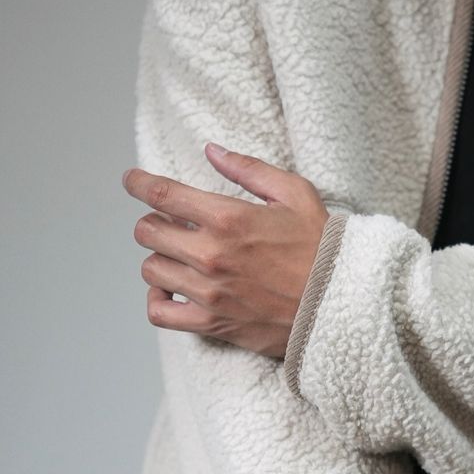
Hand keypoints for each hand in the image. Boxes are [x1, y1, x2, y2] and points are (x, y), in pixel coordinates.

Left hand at [122, 142, 329, 359]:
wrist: (340, 304)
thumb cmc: (322, 248)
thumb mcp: (295, 193)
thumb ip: (249, 169)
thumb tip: (212, 151)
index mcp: (229, 218)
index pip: (162, 195)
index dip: (138, 183)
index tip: (132, 180)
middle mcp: (211, 255)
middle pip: (147, 232)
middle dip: (154, 222)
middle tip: (171, 223)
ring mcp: (208, 292)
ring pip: (150, 268)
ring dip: (159, 257)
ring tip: (179, 255)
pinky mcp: (212, 323)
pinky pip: (159, 312)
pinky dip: (157, 299)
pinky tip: (171, 288)